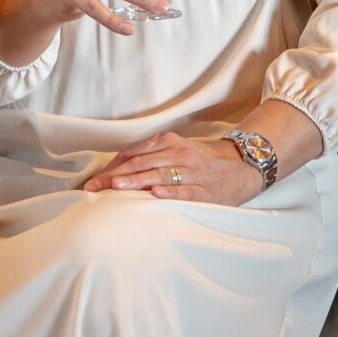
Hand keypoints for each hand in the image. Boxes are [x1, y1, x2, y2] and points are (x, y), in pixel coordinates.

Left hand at [83, 131, 263, 205]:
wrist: (244, 164)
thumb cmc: (202, 160)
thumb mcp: (176, 151)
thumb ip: (151, 157)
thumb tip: (115, 171)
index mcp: (168, 142)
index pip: (132, 154)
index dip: (111, 167)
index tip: (93, 180)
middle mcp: (179, 153)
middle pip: (141, 163)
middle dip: (115, 177)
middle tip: (95, 188)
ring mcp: (193, 171)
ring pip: (160, 174)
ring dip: (137, 181)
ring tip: (117, 187)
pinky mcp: (207, 190)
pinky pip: (187, 190)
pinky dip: (171, 191)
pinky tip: (156, 194)